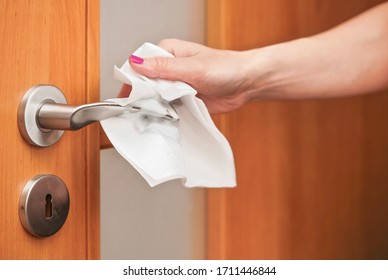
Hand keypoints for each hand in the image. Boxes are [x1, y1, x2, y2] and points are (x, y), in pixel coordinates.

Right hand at [118, 39, 252, 113]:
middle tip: (137, 112)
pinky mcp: (183, 99)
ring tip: (147, 119)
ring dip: (154, 107)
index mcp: (168, 52)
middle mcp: (170, 68)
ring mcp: (176, 85)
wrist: (246, 83)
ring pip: (156, 97)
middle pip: (145, 84)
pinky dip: (165, 115)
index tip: (128, 98)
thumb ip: (165, 68)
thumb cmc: (225, 68)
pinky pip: (168, 108)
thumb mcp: (193, 68)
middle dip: (142, 97)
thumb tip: (136, 62)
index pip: (140, 66)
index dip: (132, 82)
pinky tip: (162, 121)